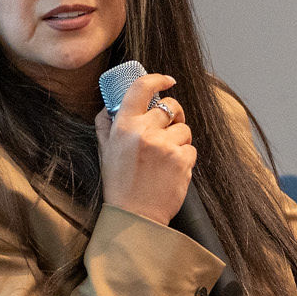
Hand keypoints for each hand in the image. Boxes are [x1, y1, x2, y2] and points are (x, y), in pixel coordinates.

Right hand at [96, 72, 195, 227]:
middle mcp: (144, 132)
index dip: (158, 79)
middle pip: (170, 107)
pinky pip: (191, 149)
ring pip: (184, 129)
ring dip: (179, 140)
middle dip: (172, 116)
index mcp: (124, 126)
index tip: (167, 80)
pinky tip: (171, 171)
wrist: (135, 216)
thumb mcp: (105, 151)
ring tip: (165, 158)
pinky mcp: (182, 161)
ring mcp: (165, 146)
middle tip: (168, 128)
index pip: (141, 88)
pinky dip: (185, 158)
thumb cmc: (119, 184)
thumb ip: (106, 124)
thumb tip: (111, 104)